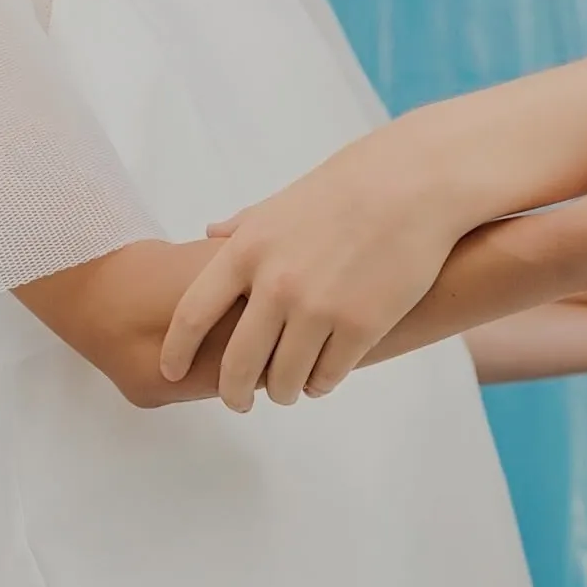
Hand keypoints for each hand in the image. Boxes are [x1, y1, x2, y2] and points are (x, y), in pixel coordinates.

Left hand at [159, 121, 464, 411]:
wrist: (415, 184)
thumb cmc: (352, 185)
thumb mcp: (284, 200)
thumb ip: (245, 225)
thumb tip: (211, 233)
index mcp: (248, 250)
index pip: (192, 315)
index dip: (176, 350)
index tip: (171, 370)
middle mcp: (276, 284)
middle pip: (237, 362)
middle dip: (232, 392)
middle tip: (237, 402)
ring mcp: (318, 308)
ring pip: (283, 379)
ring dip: (283, 390)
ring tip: (288, 388)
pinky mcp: (360, 326)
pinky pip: (327, 375)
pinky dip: (321, 382)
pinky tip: (324, 376)